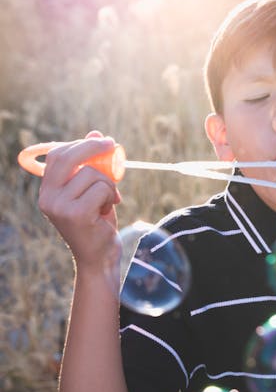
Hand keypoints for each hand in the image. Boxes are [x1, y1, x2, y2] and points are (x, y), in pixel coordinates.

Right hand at [38, 131, 121, 270]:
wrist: (100, 258)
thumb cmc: (97, 223)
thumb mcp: (93, 190)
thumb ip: (91, 165)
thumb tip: (96, 133)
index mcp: (47, 191)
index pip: (57, 155)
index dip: (80, 144)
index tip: (101, 140)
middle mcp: (47, 198)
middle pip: (69, 157)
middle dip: (93, 147)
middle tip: (112, 145)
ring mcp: (60, 207)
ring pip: (92, 174)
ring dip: (109, 183)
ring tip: (109, 200)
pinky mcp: (76, 215)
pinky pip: (101, 189)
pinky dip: (111, 196)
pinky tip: (108, 210)